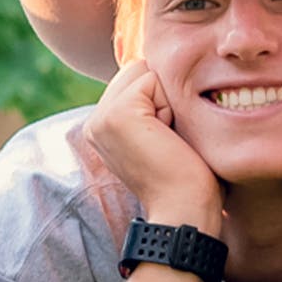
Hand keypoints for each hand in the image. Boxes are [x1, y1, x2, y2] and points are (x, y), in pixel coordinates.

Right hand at [85, 61, 221, 230]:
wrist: (184, 210)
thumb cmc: (187, 179)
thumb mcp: (160, 135)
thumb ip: (151, 107)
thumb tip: (162, 72)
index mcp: (101, 127)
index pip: (133, 81)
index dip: (161, 101)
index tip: (164, 141)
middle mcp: (94, 121)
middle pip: (136, 71)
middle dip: (161, 96)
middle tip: (166, 140)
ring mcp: (101, 117)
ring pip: (143, 72)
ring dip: (166, 100)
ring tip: (166, 138)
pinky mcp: (116, 114)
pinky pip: (151, 80)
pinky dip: (169, 105)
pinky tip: (166, 137)